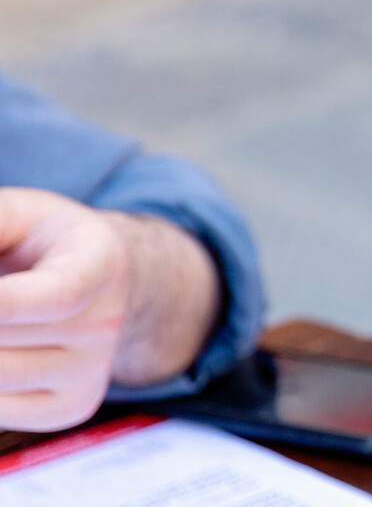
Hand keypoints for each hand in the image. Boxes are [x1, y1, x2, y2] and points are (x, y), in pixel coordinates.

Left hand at [0, 190, 216, 431]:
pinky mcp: (72, 409)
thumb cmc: (42, 242)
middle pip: (3, 338)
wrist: (96, 282)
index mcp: (101, 263)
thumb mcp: (18, 214)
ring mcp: (93, 372)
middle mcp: (108, 323)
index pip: (55, 297)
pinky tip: (2, 348)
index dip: (3, 304)